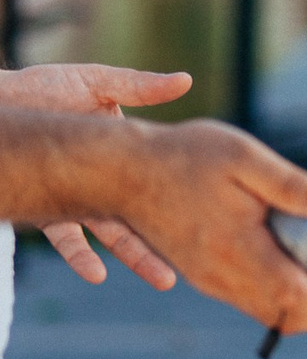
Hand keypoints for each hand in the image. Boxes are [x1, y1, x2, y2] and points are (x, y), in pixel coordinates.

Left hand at [0, 64, 190, 287]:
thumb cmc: (40, 89)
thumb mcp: (96, 83)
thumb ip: (139, 87)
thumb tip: (186, 80)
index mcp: (122, 151)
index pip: (160, 177)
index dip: (187, 196)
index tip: (213, 213)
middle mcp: (104, 180)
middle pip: (146, 213)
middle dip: (175, 237)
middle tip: (205, 258)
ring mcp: (77, 196)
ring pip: (113, 233)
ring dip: (137, 256)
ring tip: (164, 278)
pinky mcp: (45, 208)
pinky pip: (65, 238)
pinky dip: (81, 257)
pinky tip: (97, 273)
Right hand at [100, 119, 306, 342]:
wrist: (119, 172)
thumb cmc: (184, 159)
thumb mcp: (243, 157)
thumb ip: (291, 186)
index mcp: (238, 250)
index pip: (295, 294)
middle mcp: (222, 276)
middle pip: (284, 311)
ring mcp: (209, 278)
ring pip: (266, 308)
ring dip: (302, 302)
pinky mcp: (201, 274)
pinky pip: (248, 297)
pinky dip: (279, 293)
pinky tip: (297, 265)